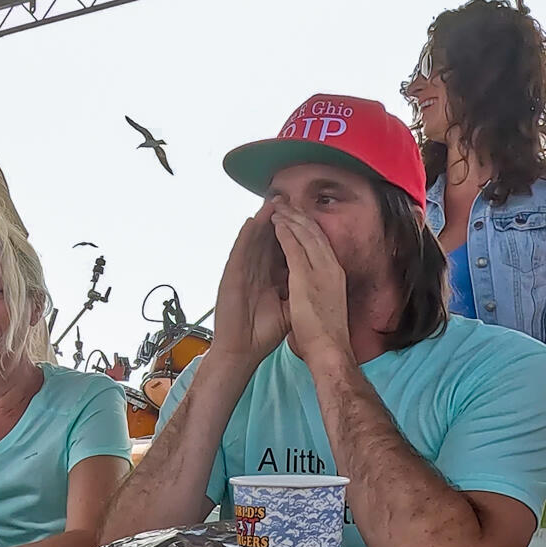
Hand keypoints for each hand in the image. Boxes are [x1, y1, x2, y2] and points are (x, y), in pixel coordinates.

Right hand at [208, 204, 289, 364]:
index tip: (302, 214)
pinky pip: (240, 253)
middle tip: (285, 196)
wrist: (243, 350)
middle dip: (277, 218)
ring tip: (272, 200)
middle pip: (268, 239)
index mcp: (269, 277)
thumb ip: (298, 291)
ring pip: (254, 241)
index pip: (281, 248)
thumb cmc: (263, 332)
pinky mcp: (231, 277)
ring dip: (262, 220)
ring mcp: (243, 272)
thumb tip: (315, 281)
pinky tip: (253, 221)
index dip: (291, 231)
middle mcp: (256, 271)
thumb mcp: (288, 308)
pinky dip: (246, 237)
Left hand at [268, 200, 353, 365]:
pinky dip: (285, 234)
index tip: (298, 215)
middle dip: (300, 216)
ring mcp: (321, 271)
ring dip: (292, 219)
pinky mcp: (307, 279)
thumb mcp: (327, 306)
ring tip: (279, 206)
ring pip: (306, 236)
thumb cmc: (328, 335)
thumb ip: (321, 291)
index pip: (321, 243)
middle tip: (287, 201)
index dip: (309, 227)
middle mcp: (331, 269)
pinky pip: (294, 249)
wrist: (331, 351)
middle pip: (315, 234)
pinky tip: (276, 223)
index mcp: (335, 276)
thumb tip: (316, 289)